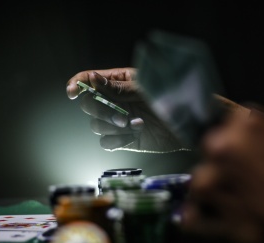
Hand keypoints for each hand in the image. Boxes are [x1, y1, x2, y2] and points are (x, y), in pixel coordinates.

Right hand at [66, 67, 186, 152]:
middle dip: (100, 111)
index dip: (77, 84)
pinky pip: (105, 142)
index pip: (88, 80)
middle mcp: (115, 101)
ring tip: (136, 124)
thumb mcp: (146, 90)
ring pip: (95, 125)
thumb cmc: (173, 99)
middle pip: (87, 104)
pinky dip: (116, 140)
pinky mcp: (123, 139)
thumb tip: (92, 79)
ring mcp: (118, 120)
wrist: (190, 125)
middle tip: (121, 117)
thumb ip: (119, 88)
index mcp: (118, 81)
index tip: (72, 92)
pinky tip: (134, 135)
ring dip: (111, 126)